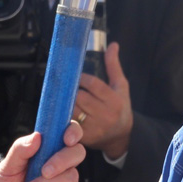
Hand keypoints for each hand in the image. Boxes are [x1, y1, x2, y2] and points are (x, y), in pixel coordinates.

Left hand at [0, 123, 84, 181]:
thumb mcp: (5, 169)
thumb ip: (20, 151)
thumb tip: (38, 136)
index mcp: (43, 152)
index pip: (65, 135)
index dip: (72, 132)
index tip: (66, 138)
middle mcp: (56, 167)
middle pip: (77, 154)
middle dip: (62, 160)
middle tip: (44, 170)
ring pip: (71, 178)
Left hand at [73, 42, 132, 158]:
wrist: (121, 136)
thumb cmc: (120, 106)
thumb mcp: (120, 86)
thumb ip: (113, 66)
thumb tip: (112, 44)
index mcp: (115, 100)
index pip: (93, 84)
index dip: (81, 78)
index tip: (76, 76)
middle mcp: (106, 115)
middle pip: (80, 97)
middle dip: (71, 90)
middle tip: (65, 85)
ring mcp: (95, 128)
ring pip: (72, 110)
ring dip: (64, 102)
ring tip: (62, 96)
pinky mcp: (85, 138)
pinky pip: (68, 124)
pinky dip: (63, 116)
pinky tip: (61, 110)